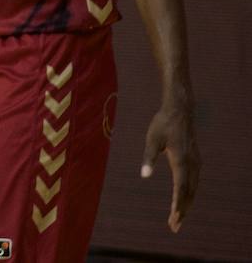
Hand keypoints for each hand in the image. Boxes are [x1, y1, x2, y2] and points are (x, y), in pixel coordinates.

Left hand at [141, 99, 199, 232]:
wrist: (180, 111)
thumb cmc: (162, 124)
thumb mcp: (152, 139)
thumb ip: (148, 158)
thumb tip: (144, 176)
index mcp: (181, 161)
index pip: (181, 189)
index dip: (178, 205)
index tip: (174, 219)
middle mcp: (192, 165)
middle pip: (189, 194)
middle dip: (182, 211)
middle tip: (174, 227)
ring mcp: (196, 163)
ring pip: (193, 190)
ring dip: (186, 205)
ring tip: (178, 219)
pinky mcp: (196, 160)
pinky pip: (194, 183)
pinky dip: (190, 195)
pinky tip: (184, 200)